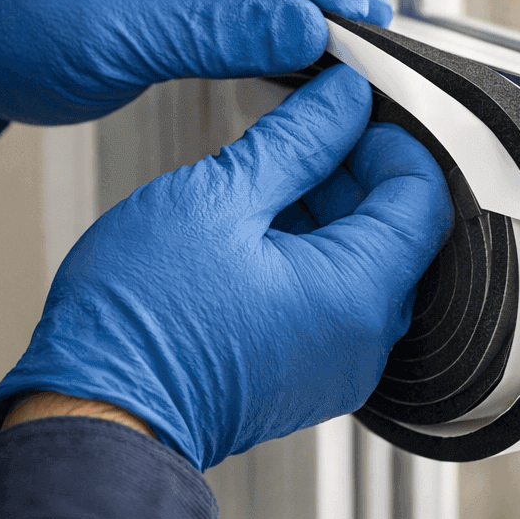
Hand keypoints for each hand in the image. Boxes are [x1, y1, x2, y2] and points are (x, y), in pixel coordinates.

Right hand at [0, 65, 453, 469]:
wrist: (96, 417)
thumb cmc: (143, 322)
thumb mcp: (220, 197)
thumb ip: (297, 140)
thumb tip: (343, 101)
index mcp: (358, 293)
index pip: (423, 195)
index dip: (391, 139)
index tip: (347, 110)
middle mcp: (364, 339)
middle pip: (398, 230)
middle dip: (356, 170)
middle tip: (299, 130)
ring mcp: (337, 364)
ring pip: (364, 263)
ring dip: (329, 210)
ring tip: (266, 174)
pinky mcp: (305, 375)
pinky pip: (334, 300)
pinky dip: (309, 253)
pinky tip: (256, 224)